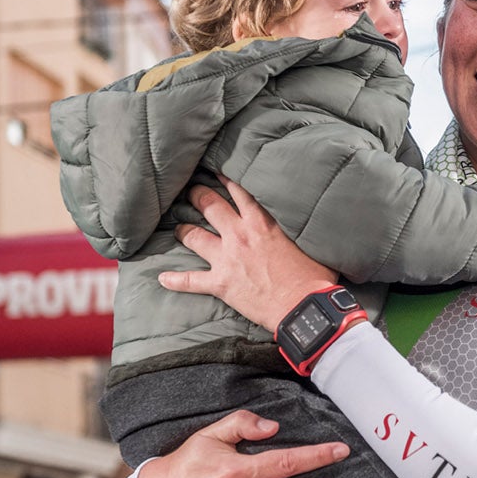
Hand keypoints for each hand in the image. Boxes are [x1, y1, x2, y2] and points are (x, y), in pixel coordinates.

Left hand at [160, 177, 334, 329]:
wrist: (303, 307)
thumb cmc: (314, 276)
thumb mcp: (311, 240)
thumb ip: (301, 225)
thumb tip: (310, 214)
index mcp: (262, 222)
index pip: (239, 191)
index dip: (226, 178)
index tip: (217, 171)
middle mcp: (239, 235)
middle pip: (210, 206)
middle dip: (198, 195)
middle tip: (192, 191)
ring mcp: (226, 258)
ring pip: (194, 236)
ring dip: (182, 229)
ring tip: (176, 226)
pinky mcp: (220, 283)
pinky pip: (190, 281)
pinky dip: (175, 280)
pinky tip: (162, 278)